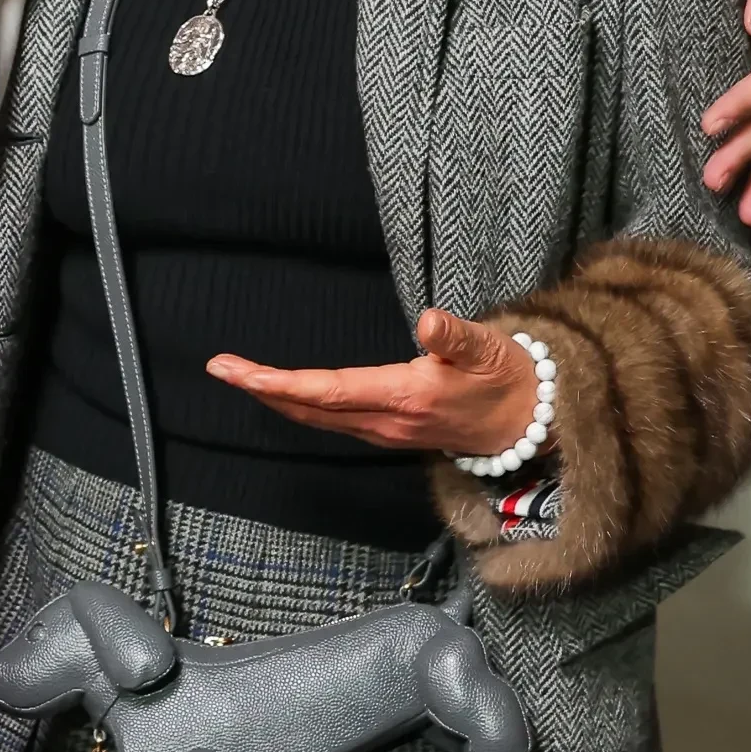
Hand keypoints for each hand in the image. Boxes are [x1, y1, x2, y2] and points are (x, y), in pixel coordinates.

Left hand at [208, 308, 539, 456]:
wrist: (531, 424)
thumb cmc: (508, 378)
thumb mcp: (489, 348)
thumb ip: (457, 335)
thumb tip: (428, 320)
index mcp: (404, 397)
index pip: (329, 392)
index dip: (282, 384)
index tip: (243, 373)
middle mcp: (386, 421)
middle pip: (311, 409)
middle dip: (262, 390)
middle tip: (219, 368)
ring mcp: (386, 431)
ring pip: (318, 418)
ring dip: (276, 399)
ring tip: (239, 376)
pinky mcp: (389, 431)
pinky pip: (332, 420)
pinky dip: (300, 406)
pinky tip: (282, 394)